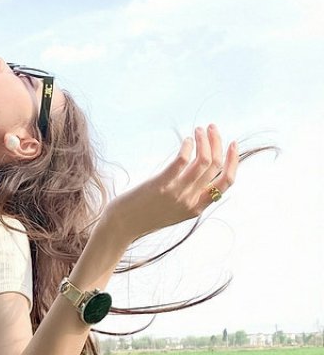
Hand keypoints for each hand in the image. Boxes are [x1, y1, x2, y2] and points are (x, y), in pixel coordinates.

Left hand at [109, 124, 238, 240]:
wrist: (122, 226)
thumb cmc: (145, 215)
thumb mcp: (173, 211)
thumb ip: (188, 196)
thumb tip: (196, 173)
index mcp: (197, 208)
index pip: (226, 182)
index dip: (233, 161)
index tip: (233, 144)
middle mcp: (190, 201)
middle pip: (215, 166)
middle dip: (217, 142)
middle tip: (211, 128)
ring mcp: (177, 194)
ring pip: (203, 161)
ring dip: (204, 140)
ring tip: (199, 130)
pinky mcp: (162, 185)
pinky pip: (182, 161)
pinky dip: (188, 146)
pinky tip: (186, 140)